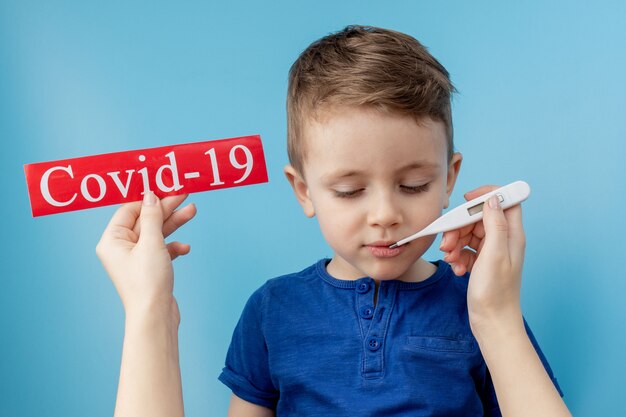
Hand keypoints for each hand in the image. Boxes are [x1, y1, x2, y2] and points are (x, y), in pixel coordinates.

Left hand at [96, 191, 196, 319]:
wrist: (155, 316)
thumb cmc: (148, 281)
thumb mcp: (151, 242)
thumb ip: (152, 216)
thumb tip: (150, 195)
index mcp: (112, 240)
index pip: (129, 210)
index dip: (148, 198)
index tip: (165, 186)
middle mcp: (120, 248)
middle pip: (144, 220)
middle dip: (165, 208)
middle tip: (184, 194)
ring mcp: (135, 259)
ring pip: (156, 233)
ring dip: (174, 223)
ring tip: (192, 211)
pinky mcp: (149, 268)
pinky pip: (162, 249)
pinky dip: (173, 246)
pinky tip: (185, 248)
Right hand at [439, 185, 524, 323]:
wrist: (492, 323)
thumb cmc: (496, 292)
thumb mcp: (494, 255)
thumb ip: (495, 225)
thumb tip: (492, 199)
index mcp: (512, 235)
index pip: (505, 202)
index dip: (488, 195)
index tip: (467, 200)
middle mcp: (504, 241)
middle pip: (479, 218)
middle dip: (460, 226)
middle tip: (447, 241)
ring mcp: (492, 252)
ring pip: (469, 234)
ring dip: (455, 243)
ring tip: (450, 258)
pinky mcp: (481, 263)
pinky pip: (466, 250)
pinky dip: (458, 256)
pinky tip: (457, 269)